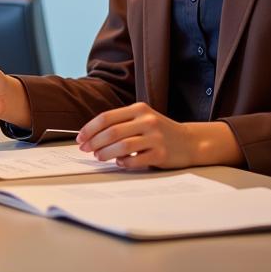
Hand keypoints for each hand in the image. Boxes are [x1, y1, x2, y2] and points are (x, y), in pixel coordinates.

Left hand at [76, 103, 241, 170]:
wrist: (190, 142)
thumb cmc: (160, 131)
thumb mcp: (142, 118)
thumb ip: (122, 122)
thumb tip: (92, 135)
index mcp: (139, 109)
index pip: (107, 117)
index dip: (90, 128)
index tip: (80, 138)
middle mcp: (147, 120)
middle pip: (112, 131)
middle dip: (94, 142)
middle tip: (85, 149)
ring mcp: (155, 137)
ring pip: (122, 145)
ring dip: (106, 153)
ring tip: (99, 157)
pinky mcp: (161, 154)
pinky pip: (136, 159)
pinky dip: (124, 162)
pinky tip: (119, 163)